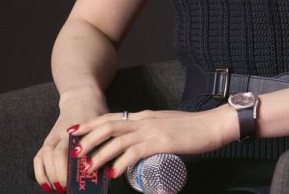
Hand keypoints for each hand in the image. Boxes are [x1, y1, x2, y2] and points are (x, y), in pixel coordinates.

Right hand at [33, 88, 107, 191]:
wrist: (82, 99)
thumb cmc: (95, 115)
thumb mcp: (102, 127)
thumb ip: (102, 146)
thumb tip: (107, 172)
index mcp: (76, 130)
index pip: (65, 152)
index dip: (66, 170)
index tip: (74, 182)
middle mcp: (61, 133)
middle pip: (54, 156)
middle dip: (59, 175)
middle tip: (67, 188)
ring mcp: (52, 137)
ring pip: (43, 156)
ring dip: (49, 175)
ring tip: (58, 188)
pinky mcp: (47, 141)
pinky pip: (38, 158)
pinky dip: (40, 173)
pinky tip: (47, 184)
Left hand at [69, 105, 237, 180]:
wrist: (214, 124)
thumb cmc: (193, 129)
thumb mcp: (167, 126)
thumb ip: (153, 132)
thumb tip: (138, 147)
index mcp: (145, 116)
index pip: (112, 117)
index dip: (92, 125)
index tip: (76, 134)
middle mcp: (145, 120)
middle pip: (109, 125)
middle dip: (88, 138)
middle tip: (74, 153)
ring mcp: (153, 130)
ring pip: (118, 140)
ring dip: (99, 154)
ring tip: (87, 168)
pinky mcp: (162, 142)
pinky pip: (135, 152)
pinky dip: (121, 162)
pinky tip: (113, 173)